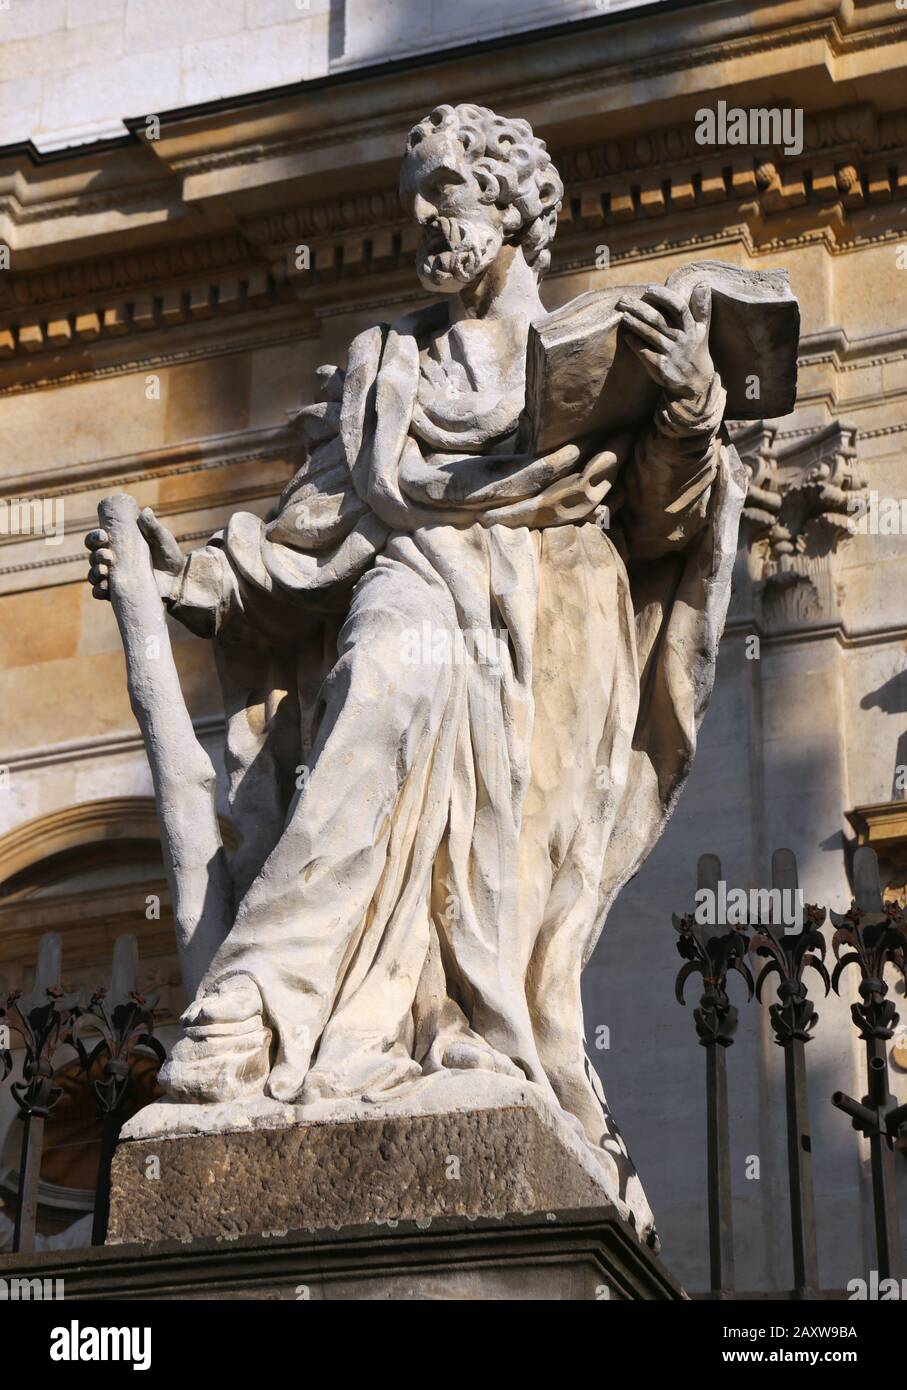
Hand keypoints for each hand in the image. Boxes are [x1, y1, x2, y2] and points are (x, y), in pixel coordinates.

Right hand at [84, 507, 182, 601]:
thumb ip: (153, 527)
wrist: (178, 580)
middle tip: (107, 556)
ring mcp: (114, 577)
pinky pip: (100, 593)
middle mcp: (112, 561)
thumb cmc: (169, 556)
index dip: (95, 537)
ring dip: (95, 572)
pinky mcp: (118, 593)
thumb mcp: (162, 539)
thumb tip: (145, 511)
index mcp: (118, 545)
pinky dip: (98, 591)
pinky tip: (104, 588)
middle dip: (96, 555)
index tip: (103, 536)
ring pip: (94, 574)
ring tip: (104, 571)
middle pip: (94, 556)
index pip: (98, 539)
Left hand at [618, 284, 714, 399]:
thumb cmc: (695, 349)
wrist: (695, 382)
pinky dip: (635, 344)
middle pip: (659, 320)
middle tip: (624, 300)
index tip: (648, 289)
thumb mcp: (702, 330)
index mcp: (691, 328)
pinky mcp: (662, 368)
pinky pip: (645, 354)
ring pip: (651, 336)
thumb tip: (703, 284)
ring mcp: (671, 354)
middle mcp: (681, 340)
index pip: (678, 307)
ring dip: (635, 324)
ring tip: (622, 314)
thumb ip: (701, 307)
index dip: (664, 297)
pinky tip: (625, 336)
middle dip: (640, 308)